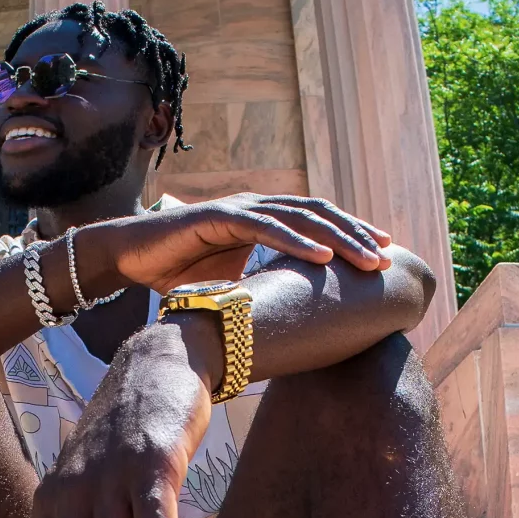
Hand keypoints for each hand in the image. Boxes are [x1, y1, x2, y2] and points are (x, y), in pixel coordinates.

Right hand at [74, 194, 390, 298]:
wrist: (131, 258)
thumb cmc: (180, 272)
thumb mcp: (236, 280)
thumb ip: (265, 282)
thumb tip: (294, 311)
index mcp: (264, 217)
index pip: (317, 220)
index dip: (352, 232)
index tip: (385, 252)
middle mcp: (257, 206)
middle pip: (318, 214)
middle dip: (356, 234)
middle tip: (387, 257)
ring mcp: (239, 208)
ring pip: (299, 218)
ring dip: (337, 238)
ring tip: (367, 258)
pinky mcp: (218, 217)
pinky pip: (264, 227)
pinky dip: (295, 241)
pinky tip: (321, 256)